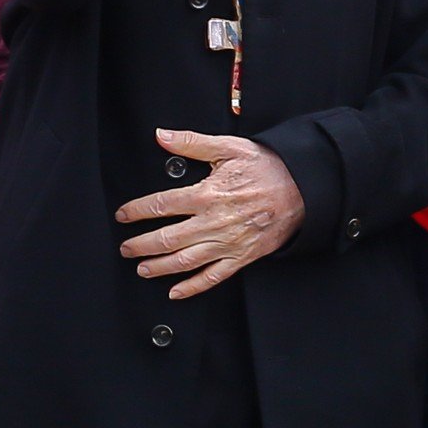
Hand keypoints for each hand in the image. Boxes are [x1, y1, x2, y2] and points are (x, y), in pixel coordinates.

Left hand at [117, 130, 304, 297]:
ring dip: (159, 267)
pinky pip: (213, 277)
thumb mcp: (229, 148)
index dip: (137, 211)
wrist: (303, 188)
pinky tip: (176, 291)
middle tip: (125, 248)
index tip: (124, 215)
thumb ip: (192, 143)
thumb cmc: (268, 168)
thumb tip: (162, 136)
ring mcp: (228, 243)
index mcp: (208, 195)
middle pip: (167, 239)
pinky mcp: (242, 257)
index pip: (161, 205)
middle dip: (141, 246)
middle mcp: (214, 222)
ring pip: (185, 261)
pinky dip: (192, 287)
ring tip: (142, 269)